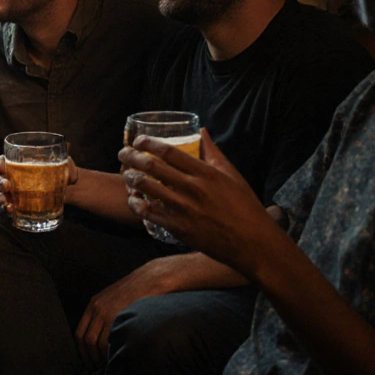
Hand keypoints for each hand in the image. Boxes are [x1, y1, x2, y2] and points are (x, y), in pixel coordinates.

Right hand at [0, 155, 76, 213]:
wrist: (69, 187)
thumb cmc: (63, 169)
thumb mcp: (63, 161)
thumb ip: (63, 161)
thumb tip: (67, 163)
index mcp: (19, 162)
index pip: (2, 161)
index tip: (2, 167)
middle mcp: (14, 176)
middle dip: (0, 182)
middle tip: (8, 186)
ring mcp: (16, 191)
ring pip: (2, 194)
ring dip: (2, 198)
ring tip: (8, 203)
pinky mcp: (21, 203)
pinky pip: (10, 206)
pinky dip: (8, 209)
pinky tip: (12, 211)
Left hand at [74, 260, 173, 369]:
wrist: (151, 279)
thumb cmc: (136, 291)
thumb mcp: (113, 299)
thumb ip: (104, 315)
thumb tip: (102, 337)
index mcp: (93, 305)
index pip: (79, 333)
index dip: (82, 350)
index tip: (87, 361)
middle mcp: (97, 309)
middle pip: (86, 340)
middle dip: (89, 358)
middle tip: (96, 369)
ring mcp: (108, 313)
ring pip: (97, 343)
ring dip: (100, 358)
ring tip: (107, 367)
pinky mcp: (120, 317)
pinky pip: (111, 340)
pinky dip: (111, 352)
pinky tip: (116, 357)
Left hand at [119, 129, 272, 271]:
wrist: (251, 243)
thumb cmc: (245, 207)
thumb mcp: (232, 175)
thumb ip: (213, 152)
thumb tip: (201, 131)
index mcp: (206, 174)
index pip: (169, 152)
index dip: (148, 143)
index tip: (138, 141)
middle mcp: (192, 189)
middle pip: (152, 167)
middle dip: (131, 157)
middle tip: (122, 154)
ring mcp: (183, 209)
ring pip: (146, 188)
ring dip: (130, 178)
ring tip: (126, 174)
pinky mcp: (177, 227)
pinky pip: (147, 213)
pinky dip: (135, 203)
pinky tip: (132, 199)